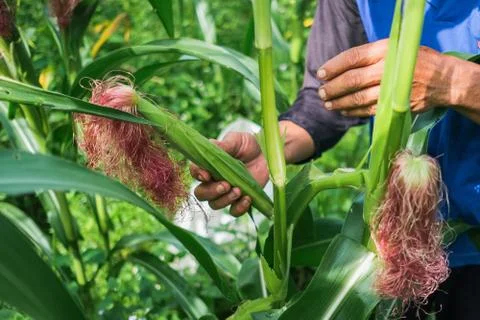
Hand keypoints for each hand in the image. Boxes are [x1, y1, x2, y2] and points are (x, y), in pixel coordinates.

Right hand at [190, 132, 268, 216]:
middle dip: (211, 192)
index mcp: (208, 165)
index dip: (197, 175)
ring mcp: (226, 192)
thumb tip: (212, 146)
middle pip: (201, 193)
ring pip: (215, 204)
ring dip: (225, 200)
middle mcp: (213, 181)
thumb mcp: (236, 140)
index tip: (206, 175)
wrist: (266, 154)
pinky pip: (234, 211)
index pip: (195, 171)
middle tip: (225, 185)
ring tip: (238, 190)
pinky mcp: (239, 200)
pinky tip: (247, 198)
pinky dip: (239, 208)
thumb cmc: (248, 146)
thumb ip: (223, 145)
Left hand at [316, 39, 457, 116]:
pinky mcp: (396, 105)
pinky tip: (344, 110)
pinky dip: (353, 111)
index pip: (353, 57)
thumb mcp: (396, 49)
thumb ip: (371, 56)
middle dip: (333, 88)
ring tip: (328, 104)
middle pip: (353, 80)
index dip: (334, 66)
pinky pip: (368, 110)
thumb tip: (339, 67)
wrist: (444, 80)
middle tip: (321, 93)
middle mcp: (388, 68)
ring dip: (340, 102)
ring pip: (359, 97)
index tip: (320, 74)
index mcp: (386, 50)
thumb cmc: (414, 61)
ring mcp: (393, 89)